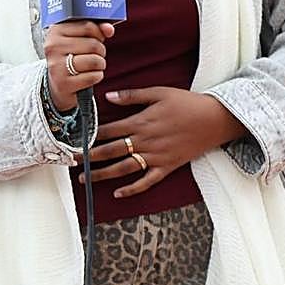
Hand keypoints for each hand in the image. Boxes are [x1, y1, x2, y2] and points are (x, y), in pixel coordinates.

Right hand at [44, 20, 114, 110]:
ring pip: (94, 60)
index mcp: (56, 31)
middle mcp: (53, 47)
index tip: (95, 39)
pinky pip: (92, 77)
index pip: (88, 26)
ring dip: (100, 64)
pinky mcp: (63, 83)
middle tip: (94, 55)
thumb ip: (96, 29)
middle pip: (93, 44)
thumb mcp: (80, 38)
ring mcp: (57, 66)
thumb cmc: (71, 56)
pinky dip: (96, 76)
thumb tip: (109, 29)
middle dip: (100, 51)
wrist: (57, 83)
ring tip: (93, 66)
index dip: (99, 34)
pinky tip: (89, 76)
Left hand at [80, 87, 245, 198]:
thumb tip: (108, 95)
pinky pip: (147, 181)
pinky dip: (132, 189)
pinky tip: (118, 193)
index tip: (74, 139)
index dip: (90, 135)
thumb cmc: (186, 102)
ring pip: (124, 168)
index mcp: (141, 122)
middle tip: (71, 162)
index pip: (109, 130)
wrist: (213, 119)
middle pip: (111, 151)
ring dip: (103, 174)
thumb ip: (132, 95)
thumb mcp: (159, 92)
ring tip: (85, 179)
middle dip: (89, 157)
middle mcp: (145, 141)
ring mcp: (156, 156)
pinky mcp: (167, 167)